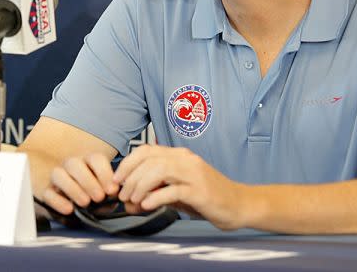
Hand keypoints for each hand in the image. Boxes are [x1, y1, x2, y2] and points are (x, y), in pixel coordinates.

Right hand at [42, 153, 119, 215]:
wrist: (74, 207)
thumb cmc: (92, 197)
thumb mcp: (104, 195)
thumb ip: (109, 193)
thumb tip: (114, 193)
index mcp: (88, 162)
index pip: (95, 158)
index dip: (105, 173)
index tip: (112, 191)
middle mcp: (71, 166)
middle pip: (74, 164)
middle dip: (88, 181)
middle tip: (99, 198)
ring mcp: (57, 178)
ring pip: (58, 174)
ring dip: (72, 188)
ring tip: (85, 203)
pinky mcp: (46, 192)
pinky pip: (47, 193)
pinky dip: (58, 201)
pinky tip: (69, 209)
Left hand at [113, 144, 249, 229]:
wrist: (239, 205)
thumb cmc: (206, 198)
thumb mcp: (175, 194)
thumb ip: (153, 194)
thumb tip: (128, 203)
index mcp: (179, 156)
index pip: (146, 150)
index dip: (127, 164)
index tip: (117, 180)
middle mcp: (185, 160)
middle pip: (149, 159)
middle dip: (130, 177)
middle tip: (123, 195)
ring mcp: (194, 174)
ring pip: (158, 170)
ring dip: (140, 186)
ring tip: (134, 200)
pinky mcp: (201, 191)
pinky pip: (173, 190)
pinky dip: (156, 197)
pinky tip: (147, 205)